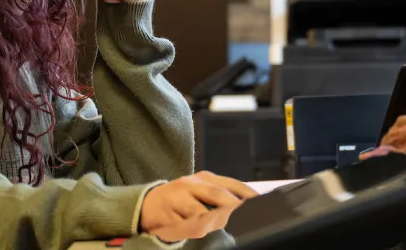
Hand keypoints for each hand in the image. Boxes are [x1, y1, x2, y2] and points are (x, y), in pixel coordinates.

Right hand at [138, 171, 257, 241]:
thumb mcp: (201, 193)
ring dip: (209, 220)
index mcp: (205, 178)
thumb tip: (245, 206)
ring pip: (198, 210)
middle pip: (215, 194)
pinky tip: (191, 228)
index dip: (246, 192)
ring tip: (215, 222)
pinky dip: (189, 227)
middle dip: (230, 205)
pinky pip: (181, 223)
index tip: (259, 201)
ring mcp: (177, 196)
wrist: (146, 204)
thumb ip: (221, 199)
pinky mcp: (165, 211)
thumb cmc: (180, 199)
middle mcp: (191, 183)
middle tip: (241, 212)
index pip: (231, 183)